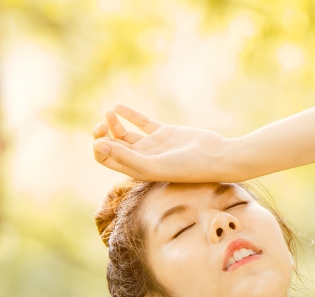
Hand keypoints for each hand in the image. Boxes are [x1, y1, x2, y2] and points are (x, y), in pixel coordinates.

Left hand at [92, 105, 234, 182]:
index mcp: (137, 170)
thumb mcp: (153, 165)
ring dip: (114, 123)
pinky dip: (129, 115)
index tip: (101, 135)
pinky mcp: (164, 133)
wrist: (216, 157)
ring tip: (110, 113)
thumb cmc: (187, 167)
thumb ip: (125, 156)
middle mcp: (142, 159)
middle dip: (103, 133)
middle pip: (114, 145)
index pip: (108, 159)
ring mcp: (153, 145)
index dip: (100, 146)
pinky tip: (118, 107)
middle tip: (102, 123)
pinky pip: (142, 123)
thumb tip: (98, 145)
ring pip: (125, 134)